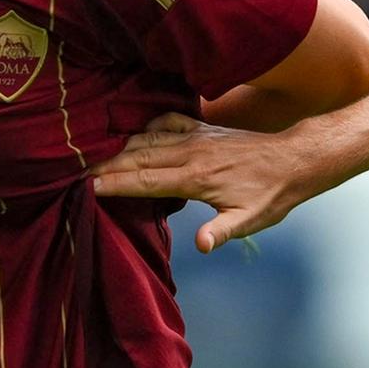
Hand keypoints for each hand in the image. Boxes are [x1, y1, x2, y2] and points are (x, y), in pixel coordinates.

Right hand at [91, 112, 335, 254]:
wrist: (294, 160)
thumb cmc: (271, 195)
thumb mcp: (251, 220)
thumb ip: (222, 232)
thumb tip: (200, 246)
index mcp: (196, 177)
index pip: (145, 180)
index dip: (115, 183)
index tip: (87, 187)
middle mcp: (191, 152)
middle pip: (137, 156)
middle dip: (105, 164)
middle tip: (75, 171)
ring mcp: (195, 136)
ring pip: (147, 138)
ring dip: (118, 146)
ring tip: (92, 154)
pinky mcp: (202, 128)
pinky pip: (166, 121)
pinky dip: (144, 126)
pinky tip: (132, 133)